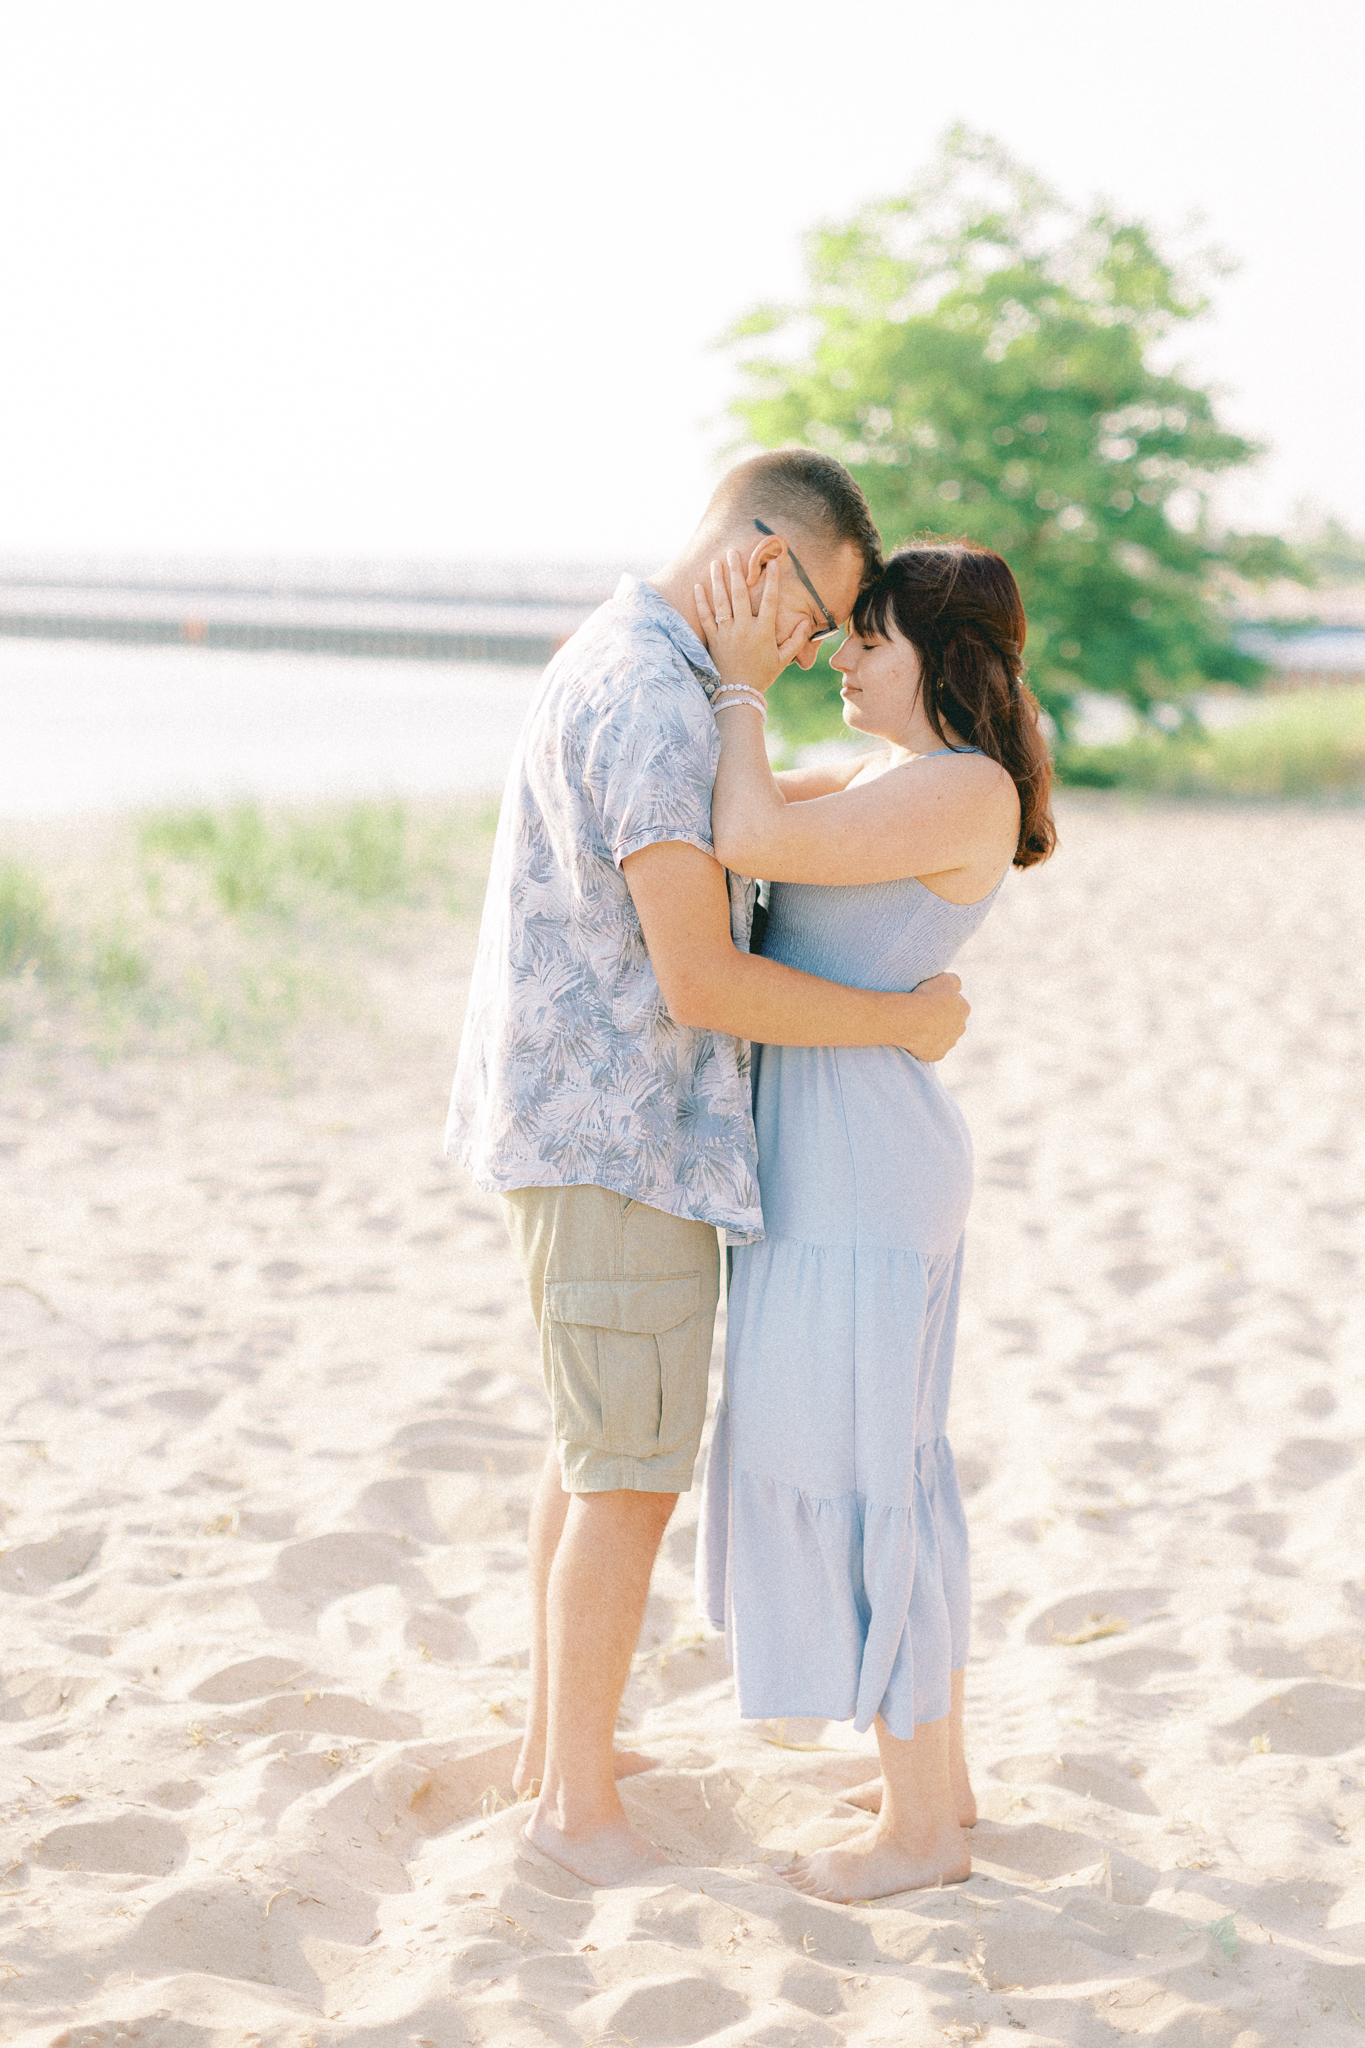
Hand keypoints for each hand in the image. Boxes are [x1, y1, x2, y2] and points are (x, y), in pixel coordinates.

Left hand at [694, 550, 807, 694]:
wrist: (738, 694)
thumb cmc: (762, 676)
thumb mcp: (783, 659)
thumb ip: (796, 640)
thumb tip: (807, 623)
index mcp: (763, 632)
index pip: (770, 601)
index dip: (773, 581)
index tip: (773, 563)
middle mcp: (744, 629)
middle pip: (740, 595)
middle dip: (736, 571)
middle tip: (733, 552)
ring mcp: (727, 634)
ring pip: (721, 602)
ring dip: (718, 580)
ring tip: (716, 562)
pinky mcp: (713, 640)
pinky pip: (706, 618)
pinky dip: (701, 602)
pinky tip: (698, 587)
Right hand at [901, 972, 968, 1060]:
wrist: (913, 1020)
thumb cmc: (927, 997)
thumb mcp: (943, 979)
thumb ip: (954, 981)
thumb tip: (958, 986)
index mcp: (964, 1008)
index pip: (959, 1005)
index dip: (945, 1004)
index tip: (933, 1002)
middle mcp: (961, 1027)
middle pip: (953, 1024)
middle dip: (942, 1021)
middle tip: (925, 1016)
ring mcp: (950, 1043)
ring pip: (943, 1038)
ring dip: (934, 1034)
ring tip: (918, 1027)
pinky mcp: (938, 1054)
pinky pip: (933, 1050)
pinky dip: (926, 1046)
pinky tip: (916, 1039)